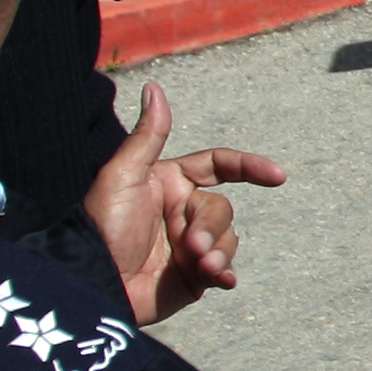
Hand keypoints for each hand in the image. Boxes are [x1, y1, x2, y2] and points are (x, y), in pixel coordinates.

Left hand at [82, 83, 289, 326]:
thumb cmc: (103, 226)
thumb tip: (154, 88)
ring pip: (227, 239)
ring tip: (200, 266)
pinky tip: (221, 279)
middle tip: (190, 245)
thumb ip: (147, 135)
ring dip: (217, 252)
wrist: (95, 282)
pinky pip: (223, 270)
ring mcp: (190, 245)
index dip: (249, 167)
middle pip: (222, 208)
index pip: (219, 166)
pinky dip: (225, 273)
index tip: (276, 176)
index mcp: (170, 183)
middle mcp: (183, 212)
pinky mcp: (193, 277)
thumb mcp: (122, 176)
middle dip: (211, 227)